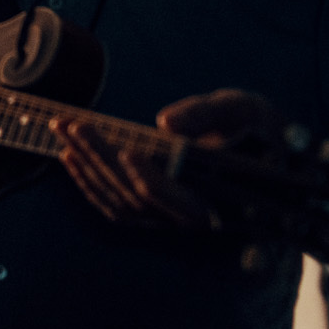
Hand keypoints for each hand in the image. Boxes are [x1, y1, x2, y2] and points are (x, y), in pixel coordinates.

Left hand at [55, 89, 283, 229]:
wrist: (267, 157)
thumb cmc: (258, 128)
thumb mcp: (244, 109)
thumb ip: (209, 114)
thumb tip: (165, 123)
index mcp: (221, 196)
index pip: (180, 198)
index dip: (152, 177)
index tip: (127, 148)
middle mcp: (192, 217)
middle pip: (138, 195)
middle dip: (102, 157)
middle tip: (73, 123)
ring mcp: (170, 219)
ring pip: (121, 201)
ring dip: (87, 165)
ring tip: (62, 128)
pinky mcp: (154, 214)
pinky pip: (115, 207)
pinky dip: (88, 183)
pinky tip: (69, 156)